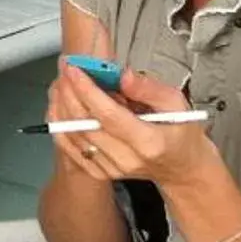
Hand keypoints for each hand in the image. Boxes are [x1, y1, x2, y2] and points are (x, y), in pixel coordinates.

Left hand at [48, 59, 218, 193]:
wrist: (181, 168)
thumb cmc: (180, 133)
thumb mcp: (177, 103)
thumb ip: (148, 88)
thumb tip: (122, 75)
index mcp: (148, 142)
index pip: (108, 115)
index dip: (87, 90)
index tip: (74, 69)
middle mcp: (127, 159)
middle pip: (86, 124)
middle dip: (69, 93)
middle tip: (64, 69)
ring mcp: (112, 168)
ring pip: (74, 136)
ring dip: (61, 106)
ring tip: (61, 83)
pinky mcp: (101, 172)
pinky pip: (70, 148)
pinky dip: (60, 125)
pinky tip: (59, 105)